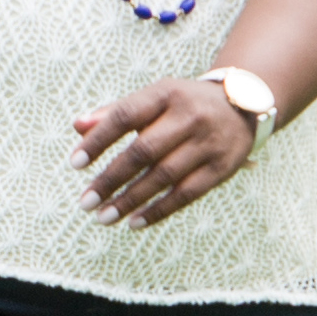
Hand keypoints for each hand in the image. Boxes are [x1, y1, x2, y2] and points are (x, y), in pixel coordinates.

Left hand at [73, 75, 261, 228]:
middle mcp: (188, 117)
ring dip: (130, 200)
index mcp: (166, 93)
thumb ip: (115, 112)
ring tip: (103, 217)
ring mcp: (207, 143)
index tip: (75, 164)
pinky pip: (186, 194)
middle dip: (111, 179)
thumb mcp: (154, 98)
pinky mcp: (221, 168)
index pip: (125, 116)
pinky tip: (134, 222)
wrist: (242, 106)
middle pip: (143, 151)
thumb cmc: (183, 105)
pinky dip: (158, 210)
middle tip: (85, 202)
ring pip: (163, 176)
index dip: (98, 140)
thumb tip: (77, 126)